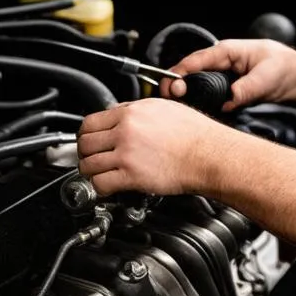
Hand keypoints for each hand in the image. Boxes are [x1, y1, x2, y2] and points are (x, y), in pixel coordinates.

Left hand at [77, 99, 219, 196]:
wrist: (209, 154)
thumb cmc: (195, 134)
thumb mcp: (164, 108)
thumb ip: (137, 110)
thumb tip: (120, 113)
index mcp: (132, 112)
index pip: (90, 122)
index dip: (86, 134)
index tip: (89, 141)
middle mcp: (126, 130)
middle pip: (85, 142)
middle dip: (85, 152)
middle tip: (91, 158)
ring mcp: (127, 153)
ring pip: (88, 163)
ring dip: (90, 171)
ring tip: (98, 174)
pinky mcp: (132, 175)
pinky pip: (100, 183)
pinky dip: (99, 187)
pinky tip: (107, 186)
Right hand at [161, 39, 295, 111]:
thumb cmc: (284, 68)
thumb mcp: (267, 77)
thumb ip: (247, 88)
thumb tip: (230, 100)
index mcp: (227, 51)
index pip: (195, 60)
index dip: (179, 73)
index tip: (170, 88)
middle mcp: (221, 61)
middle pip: (189, 71)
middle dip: (176, 84)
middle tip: (169, 99)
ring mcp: (222, 74)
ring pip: (195, 82)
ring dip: (185, 93)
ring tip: (175, 106)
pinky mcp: (225, 87)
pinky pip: (206, 92)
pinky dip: (197, 100)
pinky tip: (192, 110)